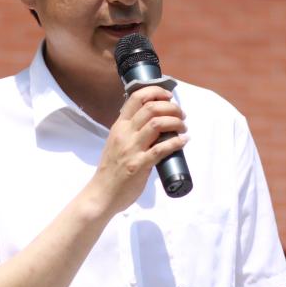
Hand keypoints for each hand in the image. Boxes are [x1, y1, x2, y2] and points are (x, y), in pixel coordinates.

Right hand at [88, 85, 187, 215]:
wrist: (102, 194)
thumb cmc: (111, 170)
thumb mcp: (116, 143)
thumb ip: (130, 132)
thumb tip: (153, 124)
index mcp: (119, 126)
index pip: (135, 98)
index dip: (155, 92)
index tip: (168, 96)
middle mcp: (125, 134)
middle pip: (151, 108)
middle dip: (171, 107)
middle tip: (181, 114)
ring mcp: (132, 149)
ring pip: (157, 124)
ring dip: (176, 122)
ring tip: (183, 126)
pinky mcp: (139, 165)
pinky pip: (162, 148)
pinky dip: (176, 142)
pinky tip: (183, 141)